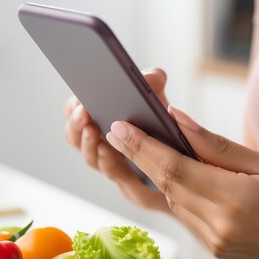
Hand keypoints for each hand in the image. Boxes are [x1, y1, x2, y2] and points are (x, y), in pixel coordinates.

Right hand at [63, 68, 170, 212]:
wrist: (185, 161)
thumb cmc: (163, 124)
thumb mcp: (158, 97)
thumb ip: (153, 81)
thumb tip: (150, 76)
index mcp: (101, 119)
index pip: (75, 112)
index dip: (73, 107)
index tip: (78, 99)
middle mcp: (100, 142)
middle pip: (75, 136)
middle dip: (77, 124)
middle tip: (83, 113)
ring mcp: (112, 163)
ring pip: (90, 157)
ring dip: (89, 144)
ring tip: (93, 130)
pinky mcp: (129, 182)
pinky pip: (113, 173)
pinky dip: (107, 161)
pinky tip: (108, 151)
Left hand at [104, 108, 258, 258]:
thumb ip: (217, 146)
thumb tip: (178, 121)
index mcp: (232, 200)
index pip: (175, 168)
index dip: (143, 147)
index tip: (120, 127)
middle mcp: (215, 225)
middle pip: (164, 184)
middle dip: (136, 156)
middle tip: (113, 131)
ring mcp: (210, 241)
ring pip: (169, 199)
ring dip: (149, 173)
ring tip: (131, 145)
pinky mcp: (210, 248)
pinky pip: (180, 213)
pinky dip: (169, 190)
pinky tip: (162, 172)